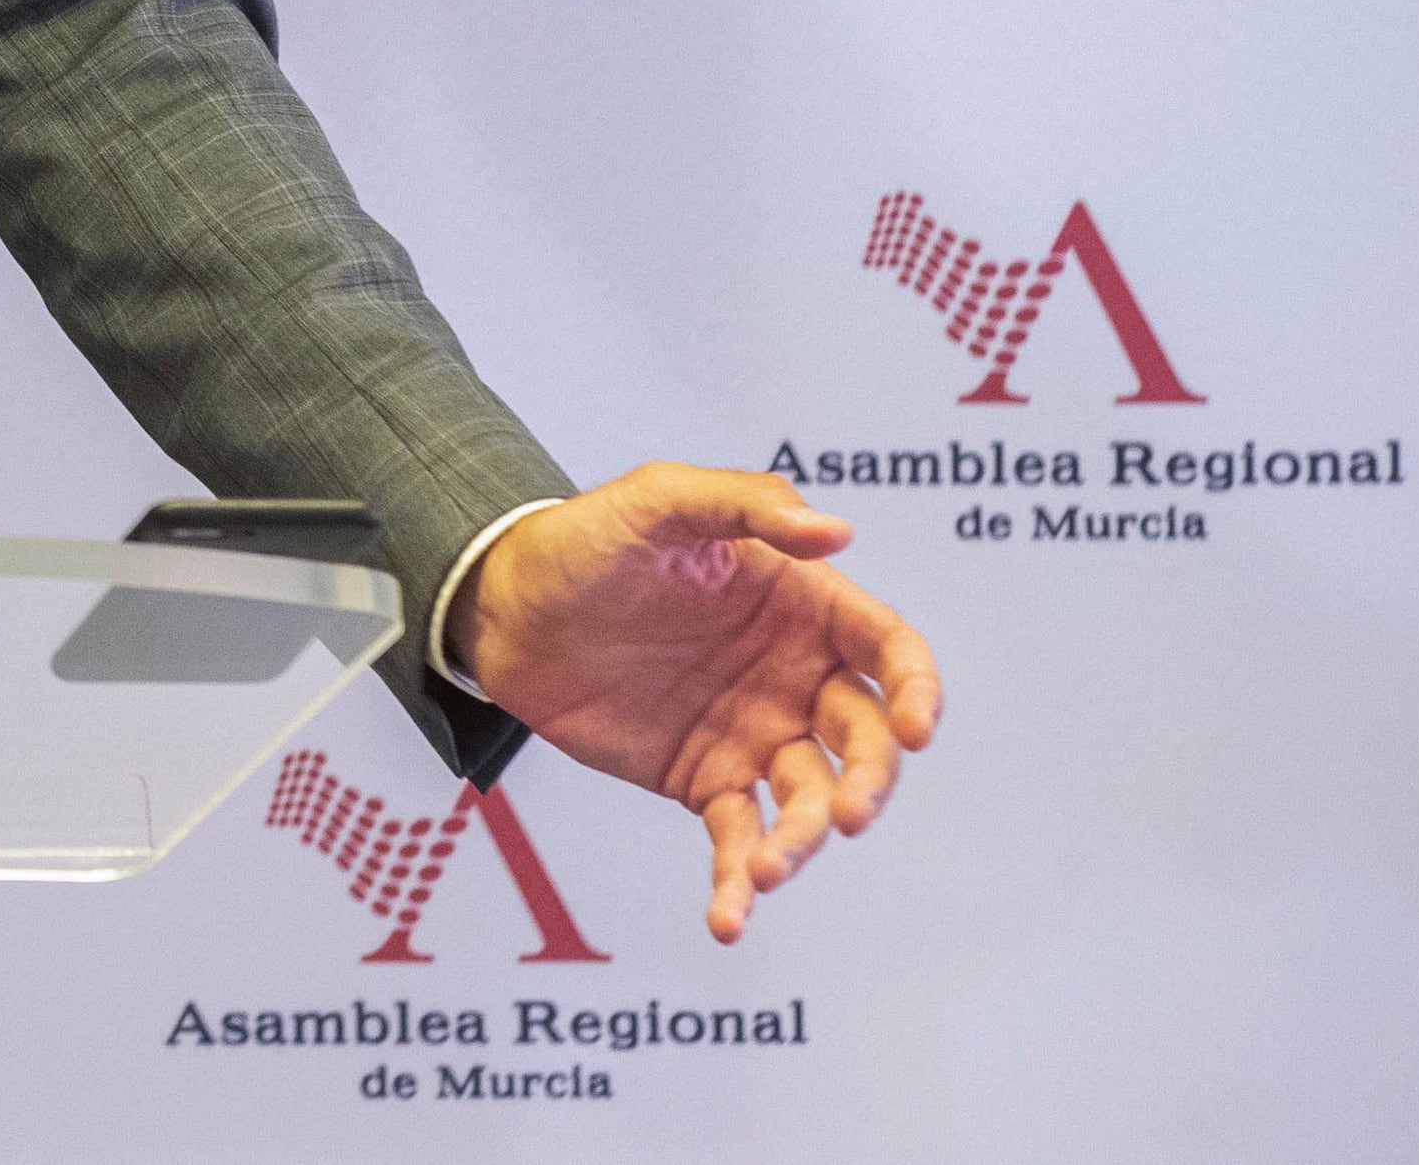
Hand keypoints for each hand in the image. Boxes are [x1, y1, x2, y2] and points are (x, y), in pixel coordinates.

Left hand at [453, 461, 943, 941]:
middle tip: (846, 814)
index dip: (915, 688)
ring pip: (808, 800)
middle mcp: (794, 678)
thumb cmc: (587, 539)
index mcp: (803, 607)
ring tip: (767, 869)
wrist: (504, 604)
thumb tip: (839, 530)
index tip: (914, 728)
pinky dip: (740, 882)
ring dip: (802, 842)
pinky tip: (727, 918)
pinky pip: (740, 838)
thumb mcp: (658, 500)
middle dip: (869, 782)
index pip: (887, 650)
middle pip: (863, 739)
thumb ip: (744, 505)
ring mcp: (754, 735)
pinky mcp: (705, 782)